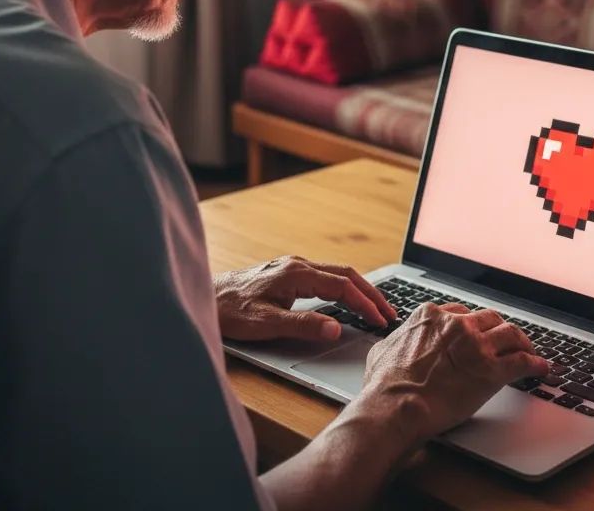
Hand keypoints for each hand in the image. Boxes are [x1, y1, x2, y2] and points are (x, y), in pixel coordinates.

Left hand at [213, 255, 395, 343]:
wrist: (204, 297)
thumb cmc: (230, 311)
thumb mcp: (265, 324)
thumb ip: (302, 325)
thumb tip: (336, 328)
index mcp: (296, 273)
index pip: (343, 285)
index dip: (365, 303)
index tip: (381, 320)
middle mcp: (297, 265)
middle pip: (345, 274)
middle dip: (370, 293)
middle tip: (390, 312)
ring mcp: (291, 267)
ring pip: (335, 273)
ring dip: (358, 289)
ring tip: (375, 307)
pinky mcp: (286, 273)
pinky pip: (324, 277)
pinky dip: (343, 288)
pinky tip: (346, 300)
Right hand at [361, 302, 548, 443]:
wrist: (396, 405)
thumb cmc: (385, 384)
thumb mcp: (383, 351)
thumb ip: (395, 341)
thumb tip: (391, 345)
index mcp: (431, 317)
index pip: (460, 312)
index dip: (471, 324)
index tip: (476, 332)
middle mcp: (456, 325)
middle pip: (488, 318)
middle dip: (498, 328)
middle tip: (505, 340)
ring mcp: (475, 346)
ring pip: (510, 333)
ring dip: (522, 341)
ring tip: (529, 350)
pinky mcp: (490, 371)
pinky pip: (522, 361)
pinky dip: (535, 363)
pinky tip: (540, 368)